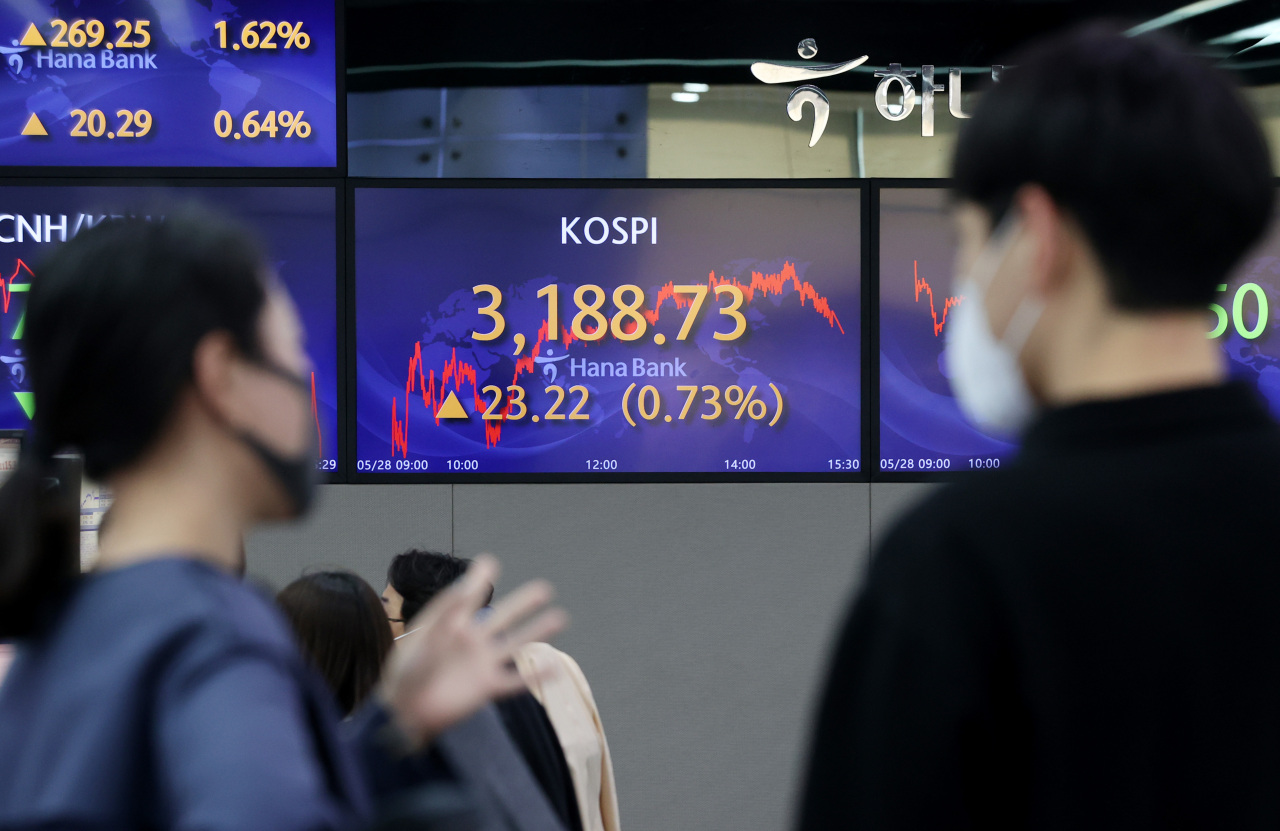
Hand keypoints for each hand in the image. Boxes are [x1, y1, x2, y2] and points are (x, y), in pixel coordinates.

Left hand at [379, 555, 566, 744]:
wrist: (404, 713)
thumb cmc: (405, 674)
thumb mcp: (419, 641)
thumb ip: (442, 617)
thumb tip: (464, 589)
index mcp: (452, 625)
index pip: (468, 596)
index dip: (478, 579)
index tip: (490, 563)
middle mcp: (472, 641)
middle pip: (503, 617)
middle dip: (524, 603)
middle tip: (545, 589)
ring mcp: (482, 664)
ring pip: (515, 644)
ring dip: (537, 632)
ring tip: (560, 617)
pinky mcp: (487, 687)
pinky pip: (515, 682)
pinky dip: (535, 676)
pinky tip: (555, 668)